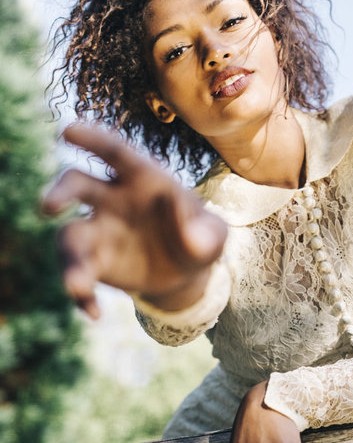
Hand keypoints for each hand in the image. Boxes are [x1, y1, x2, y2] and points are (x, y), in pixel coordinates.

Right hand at [43, 124, 226, 317]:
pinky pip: (77, 274)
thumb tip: (176, 209)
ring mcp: (98, 229)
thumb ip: (204, 228)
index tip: (67, 130)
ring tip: (77, 287)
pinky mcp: (93, 261)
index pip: (114, 151)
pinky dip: (80, 294)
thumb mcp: (214, 236)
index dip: (92, 138)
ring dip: (68, 260)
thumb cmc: (200, 239)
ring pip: (69, 235)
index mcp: (141, 177)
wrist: (186, 273)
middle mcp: (111, 197)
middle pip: (77, 184)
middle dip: (60, 192)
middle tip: (48, 207)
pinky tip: (93, 312)